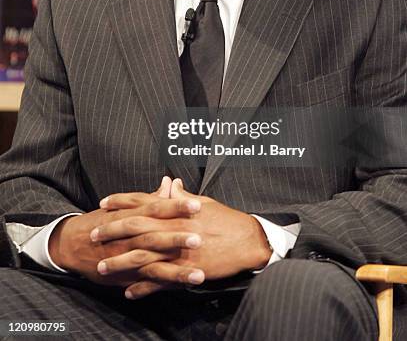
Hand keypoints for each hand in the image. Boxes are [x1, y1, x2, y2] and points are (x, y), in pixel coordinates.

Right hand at [48, 177, 200, 286]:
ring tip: (199, 275)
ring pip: (154, 264)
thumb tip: (171, 182)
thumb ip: (151, 197)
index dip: (176, 207)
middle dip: (177, 239)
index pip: (157, 208)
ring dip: (177, 271)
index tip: (197, 205)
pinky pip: (148, 283)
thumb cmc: (103, 220)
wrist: (73, 243)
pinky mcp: (128, 276)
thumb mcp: (125, 206)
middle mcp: (132, 237)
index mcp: (133, 215)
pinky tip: (183, 288)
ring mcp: (129, 258)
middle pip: (156, 236)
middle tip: (200, 238)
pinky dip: (164, 286)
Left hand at [96, 178, 271, 297]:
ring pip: (140, 256)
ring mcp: (176, 251)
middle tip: (92, 234)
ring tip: (101, 267)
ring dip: (119, 262)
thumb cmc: (225, 218)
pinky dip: (142, 288)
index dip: (120, 201)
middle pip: (133, 227)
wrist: (246, 241)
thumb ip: (182, 196)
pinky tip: (128, 292)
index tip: (103, 203)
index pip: (141, 201)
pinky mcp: (183, 271)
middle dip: (110, 230)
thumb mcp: (203, 201)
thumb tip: (170, 184)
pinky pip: (158, 281)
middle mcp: (171, 228)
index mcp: (174, 209)